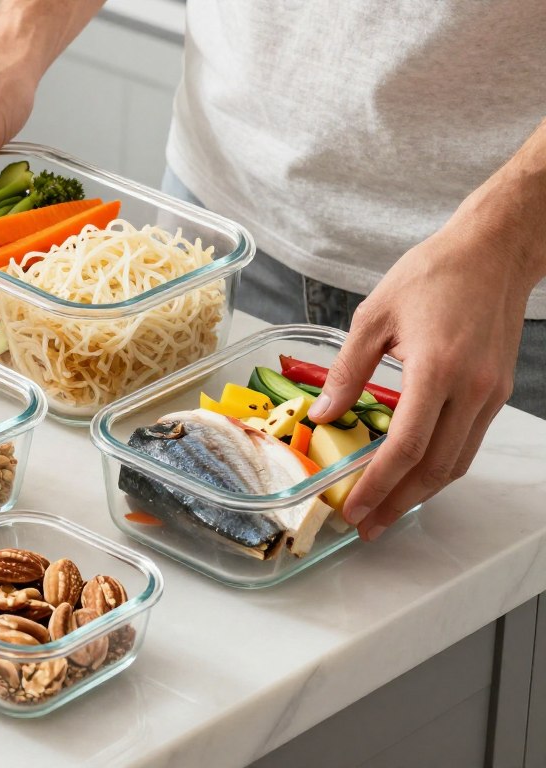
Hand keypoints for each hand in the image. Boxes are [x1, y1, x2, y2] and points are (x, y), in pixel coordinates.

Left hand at [310, 199, 542, 540]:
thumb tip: (323, 415)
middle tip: (366, 526)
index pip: (406, 446)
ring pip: (457, 461)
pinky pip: (467, 442)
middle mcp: (471, 388)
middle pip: (435, 467)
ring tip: (386, 510)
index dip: (378, 484)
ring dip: (420, 492)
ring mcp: (489, 393)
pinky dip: (439, 465)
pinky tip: (412, 473)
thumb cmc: (433, 274)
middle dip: (398, 503)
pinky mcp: (497, 391)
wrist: (494, 251)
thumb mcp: (373, 316)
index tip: (354, 508)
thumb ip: (346, 371)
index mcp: (437, 369)